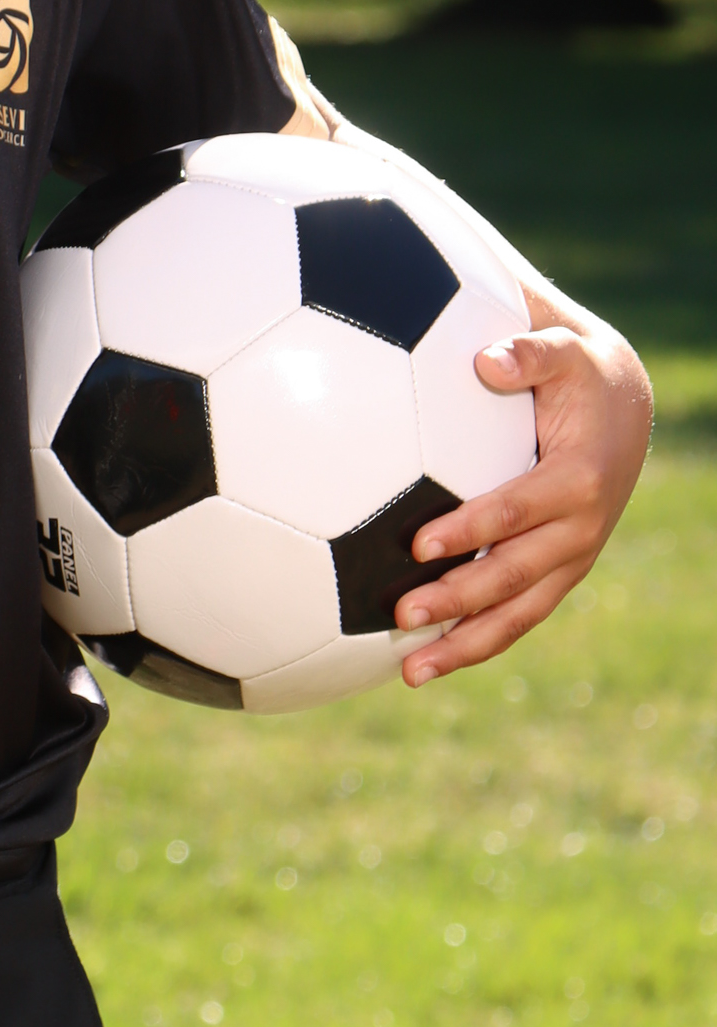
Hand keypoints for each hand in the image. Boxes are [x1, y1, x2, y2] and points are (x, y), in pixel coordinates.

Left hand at [394, 289, 651, 685]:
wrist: (624, 413)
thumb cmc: (578, 376)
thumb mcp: (563, 352)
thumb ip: (527, 353)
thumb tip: (487, 361)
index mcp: (576, 481)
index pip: (515, 512)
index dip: (470, 530)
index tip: (419, 545)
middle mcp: (579, 531)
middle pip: (514, 576)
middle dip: (458, 600)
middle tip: (400, 614)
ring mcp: (570, 560)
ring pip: (518, 614)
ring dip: (465, 645)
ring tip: (410, 673)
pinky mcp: (557, 575)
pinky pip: (518, 617)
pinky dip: (477, 642)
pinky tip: (425, 663)